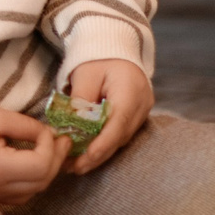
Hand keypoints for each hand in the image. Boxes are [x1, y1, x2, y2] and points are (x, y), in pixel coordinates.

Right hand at [0, 102, 68, 207]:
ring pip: (33, 192)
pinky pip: (20, 196)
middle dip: (55, 160)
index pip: (40, 165)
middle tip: (62, 141)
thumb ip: (27, 126)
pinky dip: (32, 181)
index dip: (50, 147)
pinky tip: (33, 164)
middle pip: (41, 183)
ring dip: (46, 173)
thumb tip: (48, 135)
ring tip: (50, 152)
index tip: (48, 130)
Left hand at [63, 59, 154, 174]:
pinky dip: (104, 144)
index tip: (86, 158)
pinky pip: (120, 134)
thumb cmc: (98, 57)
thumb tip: (72, 127)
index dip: (102, 144)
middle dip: (96, 155)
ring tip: (74, 164)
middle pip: (119, 137)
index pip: (117, 123)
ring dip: (99, 153)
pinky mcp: (137, 115)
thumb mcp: (85, 74)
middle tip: (72, 168)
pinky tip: (87, 152)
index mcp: (130, 91)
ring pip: (120, 139)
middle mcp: (142, 104)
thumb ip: (80, 100)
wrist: (116, 46)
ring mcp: (142, 112)